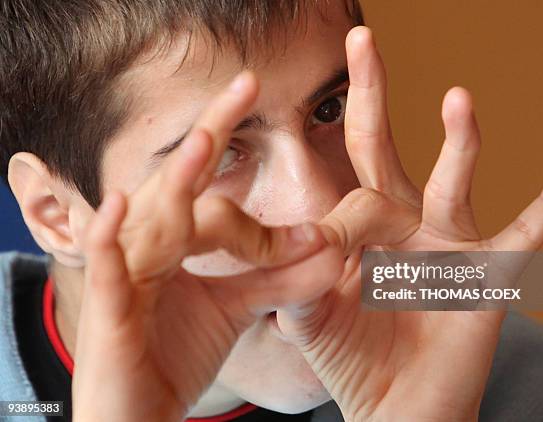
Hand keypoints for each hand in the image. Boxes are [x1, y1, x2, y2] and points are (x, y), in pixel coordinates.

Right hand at [72, 72, 343, 421]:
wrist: (135, 415)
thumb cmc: (173, 353)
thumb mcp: (234, 307)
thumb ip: (276, 276)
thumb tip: (329, 247)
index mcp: (175, 242)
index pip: (208, 186)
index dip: (235, 151)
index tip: (263, 103)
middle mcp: (146, 248)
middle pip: (179, 183)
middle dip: (210, 136)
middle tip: (246, 84)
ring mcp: (124, 278)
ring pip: (150, 221)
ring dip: (177, 179)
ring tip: (207, 136)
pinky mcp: (107, 317)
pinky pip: (109, 272)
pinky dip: (112, 240)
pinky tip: (122, 205)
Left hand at [277, 26, 542, 421]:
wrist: (394, 406)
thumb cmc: (348, 357)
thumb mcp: (305, 312)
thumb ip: (286, 272)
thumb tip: (267, 236)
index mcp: (358, 230)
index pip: (342, 194)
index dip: (331, 219)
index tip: (324, 252)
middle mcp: (403, 223)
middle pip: (383, 149)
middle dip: (372, 95)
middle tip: (362, 40)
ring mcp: (446, 245)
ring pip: (452, 182)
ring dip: (459, 142)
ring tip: (456, 97)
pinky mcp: (484, 276)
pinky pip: (523, 236)